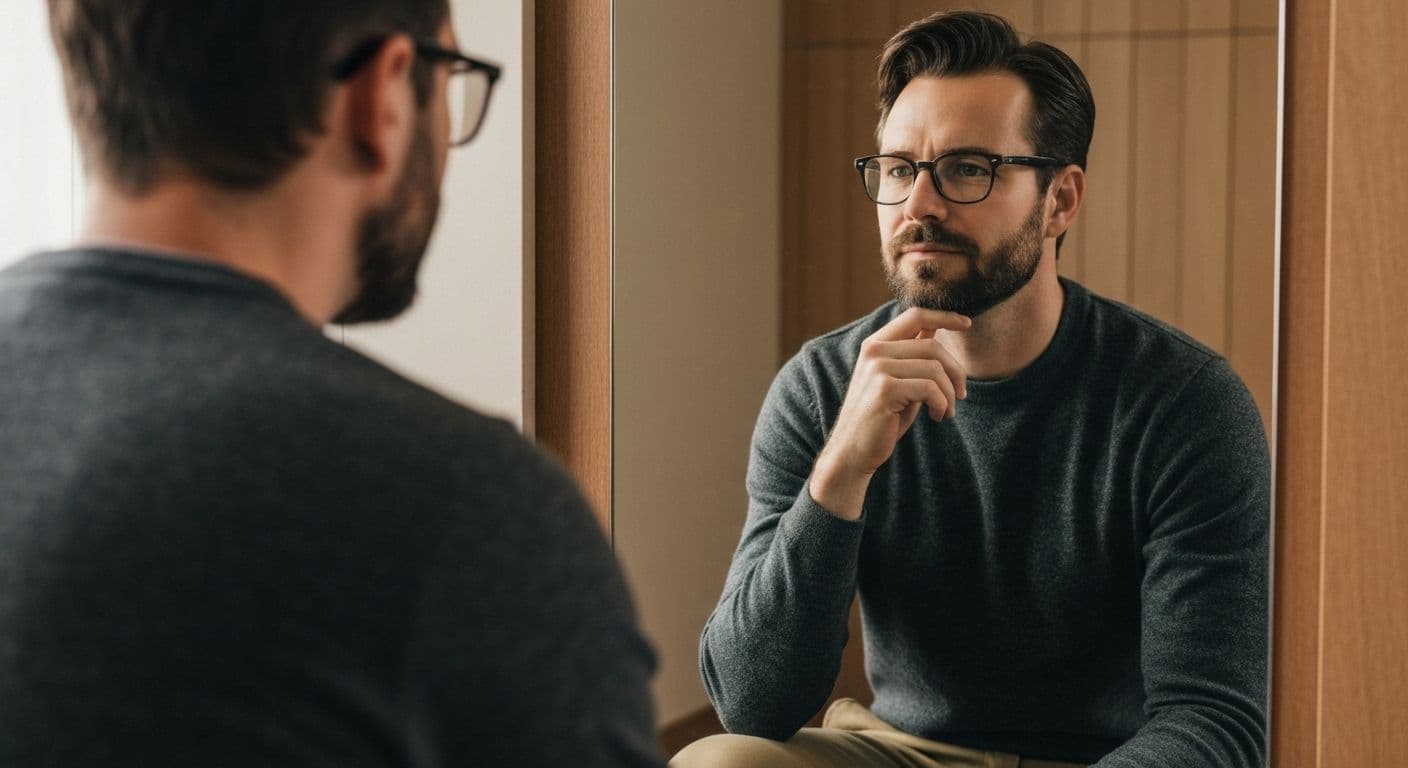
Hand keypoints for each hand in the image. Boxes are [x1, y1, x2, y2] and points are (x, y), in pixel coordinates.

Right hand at [809, 307, 968, 519]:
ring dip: (950, 394)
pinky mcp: (885, 389)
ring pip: (935, 369)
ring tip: (946, 411)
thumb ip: (912, 356)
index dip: (945, 316)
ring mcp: (877, 368)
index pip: (915, 315)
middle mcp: (874, 351)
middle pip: (933, 346)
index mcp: (875, 344)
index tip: (967, 323)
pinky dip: (942, 405)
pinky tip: (937, 417)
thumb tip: (935, 328)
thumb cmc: (881, 417)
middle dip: (956, 372)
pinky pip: (931, 389)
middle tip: (962, 395)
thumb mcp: (899, 380)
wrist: (853, 451)